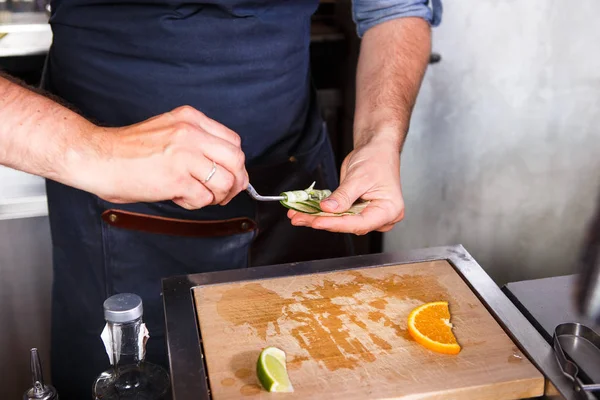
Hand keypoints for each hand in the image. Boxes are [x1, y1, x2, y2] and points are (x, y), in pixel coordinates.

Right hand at [72, 106, 247, 208]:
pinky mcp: (177, 178)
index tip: (228, 175)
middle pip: (237, 160)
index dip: (234, 164)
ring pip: (226, 181)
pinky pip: (204, 197)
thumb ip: (196, 142)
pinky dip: (194, 203)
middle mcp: (191, 133)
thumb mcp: (168, 131)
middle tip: (223, 193)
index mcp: (190, 119)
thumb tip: (223, 167)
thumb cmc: (127, 150)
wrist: (96, 157)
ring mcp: (185, 155)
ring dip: (215, 195)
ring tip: (195, 194)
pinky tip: (177, 197)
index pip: (233, 141)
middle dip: (235, 182)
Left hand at [288, 137, 404, 234]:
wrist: (377, 149)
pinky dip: (321, 213)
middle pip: (348, 225)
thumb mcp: (359, 177)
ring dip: (317, 218)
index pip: (360, 223)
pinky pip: (338, 215)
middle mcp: (381, 218)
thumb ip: (343, 195)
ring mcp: (368, 215)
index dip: (336, 224)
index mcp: (389, 210)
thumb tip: (328, 209)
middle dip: (322, 221)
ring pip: (340, 222)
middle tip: (300, 218)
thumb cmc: (377, 159)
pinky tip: (305, 212)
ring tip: (298, 215)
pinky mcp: (356, 212)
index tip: (318, 221)